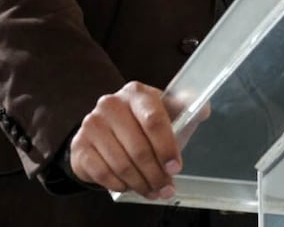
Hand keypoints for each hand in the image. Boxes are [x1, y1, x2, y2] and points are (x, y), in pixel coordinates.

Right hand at [69, 82, 181, 199]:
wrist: (103, 130)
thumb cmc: (141, 122)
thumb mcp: (164, 111)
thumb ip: (185, 108)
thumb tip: (204, 109)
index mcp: (136, 93)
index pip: (153, 120)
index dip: (166, 146)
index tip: (175, 167)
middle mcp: (111, 104)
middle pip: (138, 147)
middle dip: (156, 174)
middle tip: (166, 188)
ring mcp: (92, 124)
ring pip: (122, 164)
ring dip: (141, 184)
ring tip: (153, 191)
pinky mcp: (80, 145)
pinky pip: (104, 173)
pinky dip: (120, 184)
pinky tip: (130, 186)